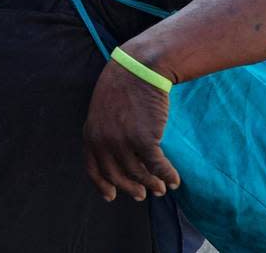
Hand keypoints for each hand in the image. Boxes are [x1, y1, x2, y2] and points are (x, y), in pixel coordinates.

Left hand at [82, 59, 179, 202]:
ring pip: (138, 174)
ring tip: (159, 189)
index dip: (102, 184)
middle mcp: (103, 140)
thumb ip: (104, 132)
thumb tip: (118, 157)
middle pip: (116, 175)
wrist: (139, 69)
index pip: (93, 168)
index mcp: (90, 133)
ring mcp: (122, 141)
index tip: (111, 196)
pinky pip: (157, 166)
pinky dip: (167, 176)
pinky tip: (174, 180)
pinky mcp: (145, 139)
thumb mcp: (103, 110)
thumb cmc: (123, 87)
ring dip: (151, 184)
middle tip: (140, 195)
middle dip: (129, 188)